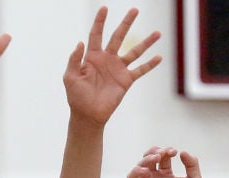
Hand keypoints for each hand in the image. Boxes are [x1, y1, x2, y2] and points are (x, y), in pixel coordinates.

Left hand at [64, 7, 161, 125]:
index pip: (96, 34)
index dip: (100, 21)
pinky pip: (140, 70)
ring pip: (134, 52)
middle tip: (135, 9)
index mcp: (92, 56)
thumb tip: (80, 42)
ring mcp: (118, 69)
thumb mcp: (70, 77)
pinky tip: (159, 57)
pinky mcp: (126, 81)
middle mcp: (107, 59)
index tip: (105, 8)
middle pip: (118, 36)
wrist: (88, 115)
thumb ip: (74, 59)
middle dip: (126, 23)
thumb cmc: (76, 97)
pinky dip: (150, 64)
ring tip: (157, 33)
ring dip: (146, 43)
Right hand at [127, 147, 200, 177]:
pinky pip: (131, 177)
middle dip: (155, 151)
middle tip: (163, 153)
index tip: (174, 152)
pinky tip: (146, 170)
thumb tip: (183, 152)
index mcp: (167, 175)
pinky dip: (136, 170)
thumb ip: (192, 164)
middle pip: (149, 157)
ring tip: (156, 158)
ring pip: (140, 164)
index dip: (167, 150)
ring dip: (147, 158)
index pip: (163, 157)